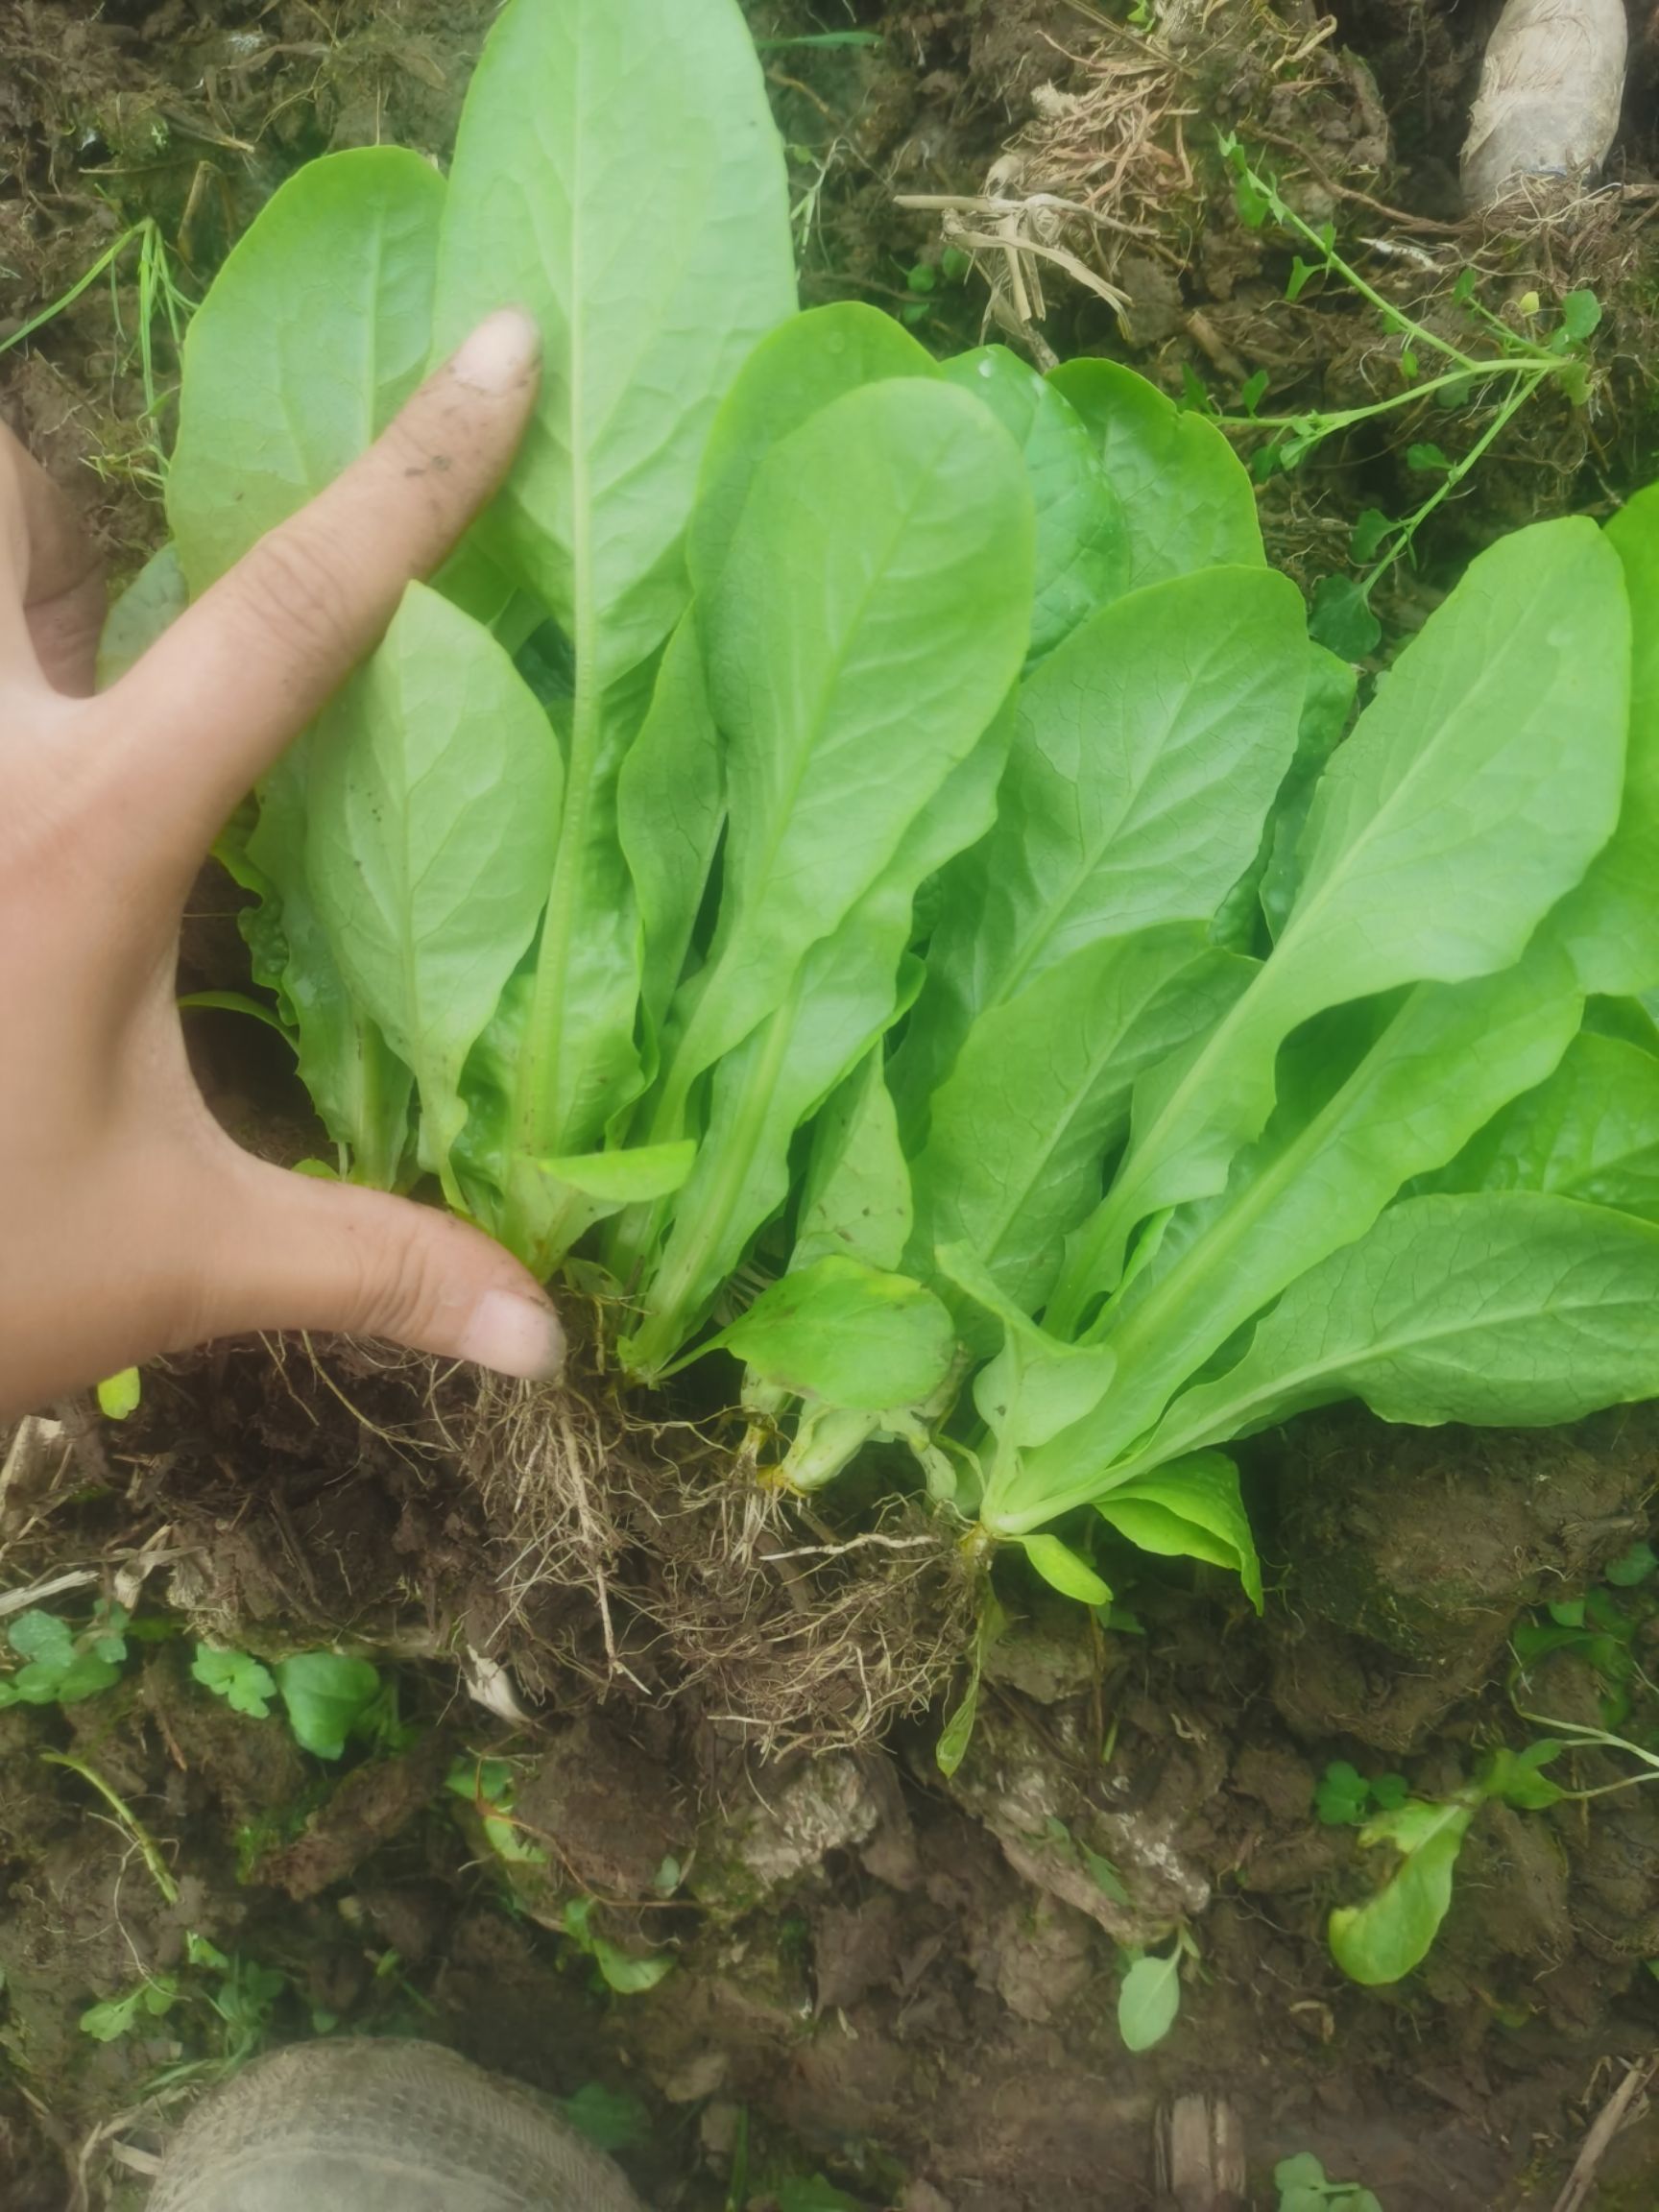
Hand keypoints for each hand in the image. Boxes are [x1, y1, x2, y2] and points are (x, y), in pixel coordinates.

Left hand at [0, 310, 563, 1420]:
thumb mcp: (180, 1257)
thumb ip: (373, 1266)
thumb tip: (548, 1340)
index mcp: (92, 830)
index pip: (290, 612)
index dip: (414, 473)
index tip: (502, 348)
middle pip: (8, 487)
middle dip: (67, 492)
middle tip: (126, 586)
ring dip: (14, 581)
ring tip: (57, 675)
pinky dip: (1, 695)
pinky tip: (23, 812)